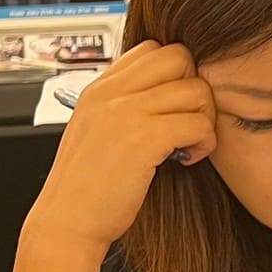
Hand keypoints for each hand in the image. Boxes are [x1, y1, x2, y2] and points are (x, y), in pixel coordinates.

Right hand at [22, 41, 216, 256]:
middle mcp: (111, 93)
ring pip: (197, 89)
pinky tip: (187, 159)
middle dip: (196, 90)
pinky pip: (199, 124)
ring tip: (188, 145)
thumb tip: (169, 91)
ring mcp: (125, 112)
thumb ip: (125, 105)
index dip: (177, 75)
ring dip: (204, 120)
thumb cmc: (89, 185)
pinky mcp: (142, 138)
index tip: (174, 108)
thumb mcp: (99, 130)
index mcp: (100, 87)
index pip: (154, 48)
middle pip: (181, 57)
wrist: (67, 223)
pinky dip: (205, 143)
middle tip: (189, 123)